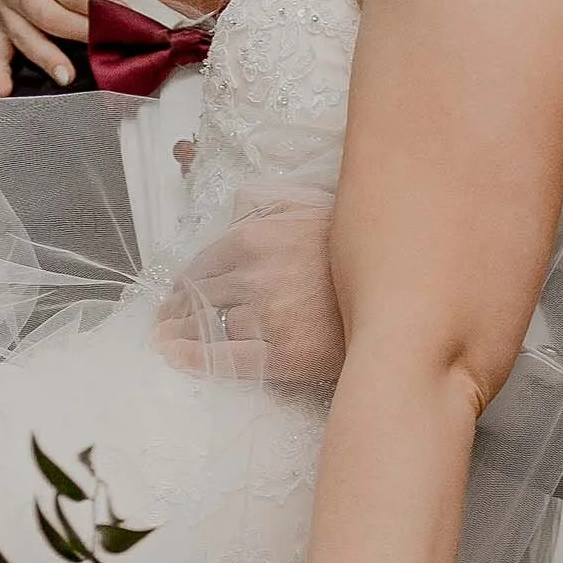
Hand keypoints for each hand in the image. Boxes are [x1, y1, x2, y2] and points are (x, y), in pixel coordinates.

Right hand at [0, 0, 102, 92]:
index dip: (95, 3)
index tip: (124, 16)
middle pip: (46, 15)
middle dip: (79, 32)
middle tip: (107, 46)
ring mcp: (4, 5)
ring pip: (25, 36)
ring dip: (45, 57)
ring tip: (68, 75)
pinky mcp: (2, 25)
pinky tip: (4, 92)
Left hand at [155, 189, 343, 384]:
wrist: (396, 292)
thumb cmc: (348, 249)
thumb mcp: (307, 206)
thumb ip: (266, 203)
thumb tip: (235, 206)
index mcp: (254, 236)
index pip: (200, 266)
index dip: (182, 285)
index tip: (174, 296)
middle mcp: (253, 275)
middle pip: (199, 298)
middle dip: (177, 313)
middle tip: (166, 323)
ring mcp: (267, 315)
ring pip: (210, 327)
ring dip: (184, 335)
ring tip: (171, 341)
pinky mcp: (283, 352)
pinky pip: (227, 358)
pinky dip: (196, 359)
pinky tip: (178, 358)